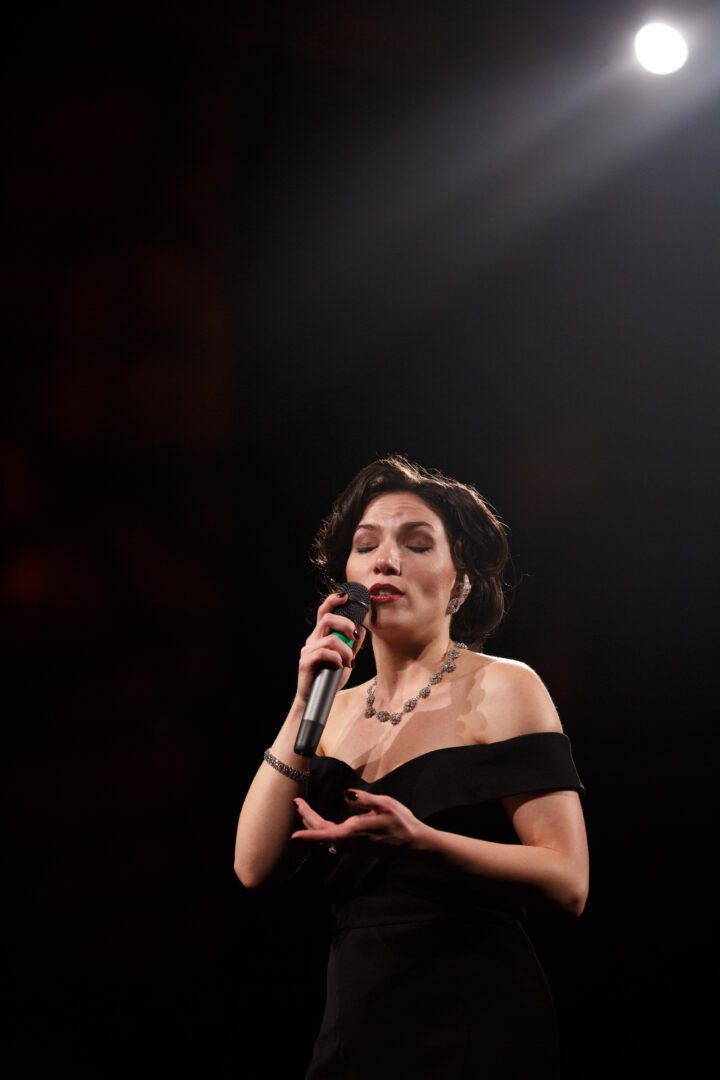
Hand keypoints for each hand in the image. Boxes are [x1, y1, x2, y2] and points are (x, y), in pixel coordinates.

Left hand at [290, 790, 425, 855]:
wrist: (412, 843)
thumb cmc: (401, 822)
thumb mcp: (385, 804)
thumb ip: (364, 799)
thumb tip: (345, 794)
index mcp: (355, 831)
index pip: (325, 834)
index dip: (308, 834)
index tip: (293, 836)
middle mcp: (351, 841)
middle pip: (322, 833)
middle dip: (307, 818)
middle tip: (297, 803)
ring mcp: (353, 846)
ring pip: (327, 837)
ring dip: (314, 825)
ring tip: (304, 811)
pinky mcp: (356, 846)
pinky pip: (334, 840)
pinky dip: (322, 831)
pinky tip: (321, 824)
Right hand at [295, 592, 366, 704]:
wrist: (315, 699)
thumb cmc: (330, 678)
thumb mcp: (347, 659)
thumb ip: (353, 644)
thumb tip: (362, 629)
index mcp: (321, 636)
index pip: (325, 611)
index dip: (333, 600)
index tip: (346, 596)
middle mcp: (313, 639)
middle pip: (327, 618)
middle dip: (345, 624)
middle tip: (355, 636)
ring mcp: (308, 650)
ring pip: (330, 638)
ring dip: (345, 650)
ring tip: (350, 662)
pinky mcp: (305, 662)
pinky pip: (323, 653)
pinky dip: (336, 658)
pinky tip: (340, 666)